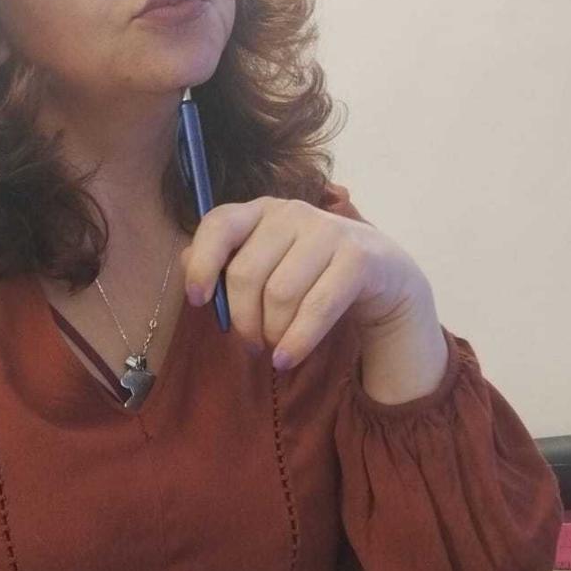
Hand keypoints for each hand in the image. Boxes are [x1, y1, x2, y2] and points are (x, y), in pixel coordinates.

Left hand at [181, 197, 432, 369]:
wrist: (383, 277)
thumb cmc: (312, 274)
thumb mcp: (268, 264)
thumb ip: (224, 262)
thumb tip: (187, 264)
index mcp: (262, 210)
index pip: (219, 223)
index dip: (202, 263)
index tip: (197, 300)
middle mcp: (292, 213)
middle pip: (246, 273)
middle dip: (242, 318)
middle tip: (250, 342)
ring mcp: (328, 230)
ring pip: (279, 294)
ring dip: (272, 333)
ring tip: (275, 350)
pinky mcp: (358, 257)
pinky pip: (317, 306)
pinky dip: (298, 340)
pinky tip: (288, 359)